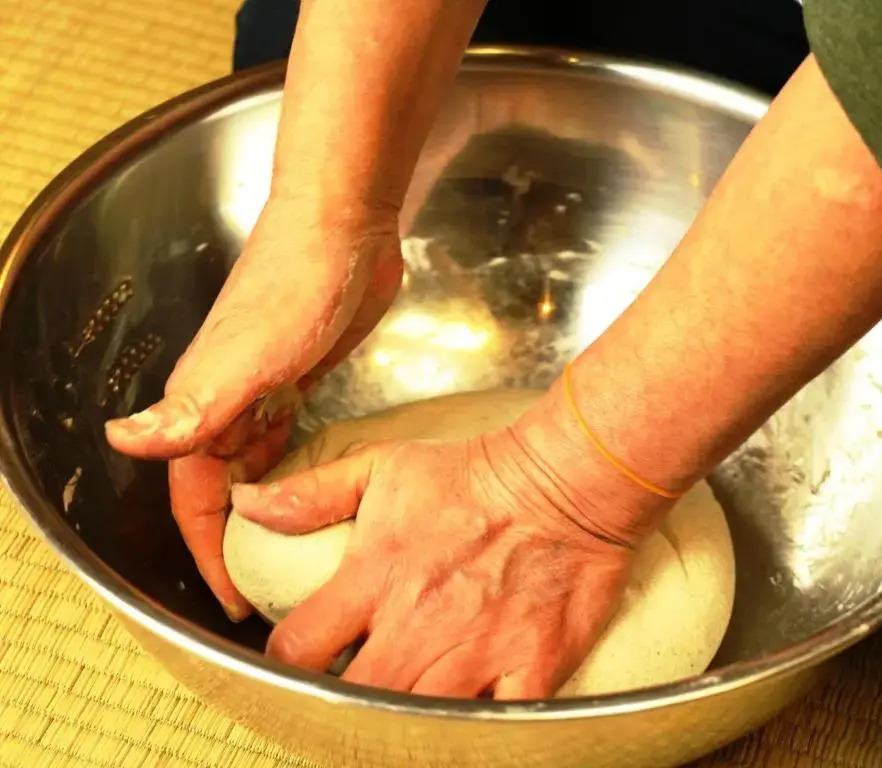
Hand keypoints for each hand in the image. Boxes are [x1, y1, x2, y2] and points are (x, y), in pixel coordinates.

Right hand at [105, 197, 404, 618]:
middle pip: (220, 487)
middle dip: (235, 540)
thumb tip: (122, 442)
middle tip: (267, 585)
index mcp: (203, 405)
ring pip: (251, 463)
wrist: (340, 225)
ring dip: (263, 507)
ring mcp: (264, 387)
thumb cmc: (296, 284)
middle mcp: (226, 401)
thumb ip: (194, 406)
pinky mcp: (299, 373)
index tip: (232, 597)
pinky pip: (284, 435)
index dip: (209, 550)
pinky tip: (311, 485)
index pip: (195, 497)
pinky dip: (289, 465)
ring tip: (291, 552)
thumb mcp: (248, 355)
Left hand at [229, 429, 634, 697]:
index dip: (286, 663)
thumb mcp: (383, 467)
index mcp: (375, 577)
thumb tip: (247, 505)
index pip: (298, 648)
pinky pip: (495, 727)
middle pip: (351, 700)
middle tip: (344, 696)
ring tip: (397, 711)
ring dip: (401, 724)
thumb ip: (311, 494)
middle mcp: (419, 624)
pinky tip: (464, 719)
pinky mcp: (532, 668)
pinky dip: (476, 733)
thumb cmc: (473, 473)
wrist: (565, 480)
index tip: (298, 660)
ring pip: (416, 724)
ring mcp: (477, 653)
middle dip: (337, 706)